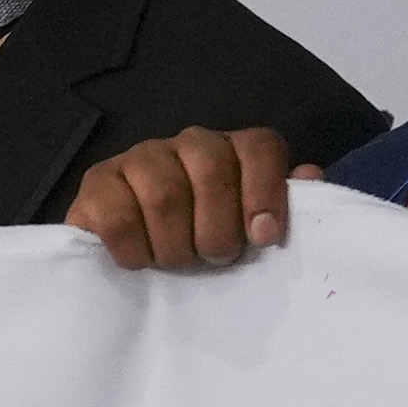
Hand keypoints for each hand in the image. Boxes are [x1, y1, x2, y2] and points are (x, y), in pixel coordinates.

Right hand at [74, 129, 310, 274]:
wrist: (130, 252)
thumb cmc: (201, 239)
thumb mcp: (247, 225)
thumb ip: (283, 202)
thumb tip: (311, 178)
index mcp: (231, 149)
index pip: (259, 146)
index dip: (265, 191)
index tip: (264, 237)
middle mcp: (187, 143)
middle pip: (212, 169)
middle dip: (218, 228)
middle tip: (214, 259)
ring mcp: (138, 157)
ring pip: (164, 194)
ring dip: (176, 245)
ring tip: (177, 263)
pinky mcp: (96, 182)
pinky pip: (118, 216)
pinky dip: (135, 250)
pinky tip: (141, 260)